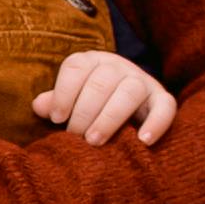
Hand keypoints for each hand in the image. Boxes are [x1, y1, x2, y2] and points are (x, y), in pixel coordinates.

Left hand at [37, 46, 176, 147]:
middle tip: (76, 136)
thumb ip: (55, 103)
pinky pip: (165, 106)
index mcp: (91, 62)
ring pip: (130, 90)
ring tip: (95, 141)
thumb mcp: (71, 102)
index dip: (64, 92)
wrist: (129, 109)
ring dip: (110, 117)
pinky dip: (157, 122)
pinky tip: (143, 141)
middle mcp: (117, 66)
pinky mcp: (161, 98)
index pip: (76, 67)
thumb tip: (39, 106)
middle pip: (101, 81)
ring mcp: (142, 80)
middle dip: (85, 111)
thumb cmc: (89, 107)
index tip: (57, 119)